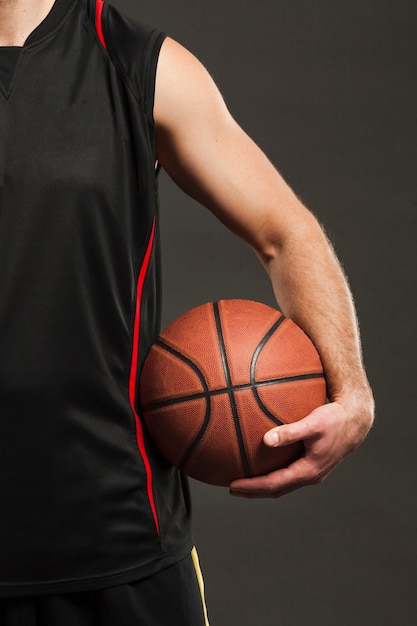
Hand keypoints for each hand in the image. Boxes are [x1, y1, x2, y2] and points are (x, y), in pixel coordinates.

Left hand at [229, 396, 373, 497]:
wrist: (356, 420)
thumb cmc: (334, 419)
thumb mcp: (312, 424)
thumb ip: (290, 432)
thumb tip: (266, 439)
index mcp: (308, 471)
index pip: (274, 484)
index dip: (252, 487)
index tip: (232, 485)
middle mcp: (309, 476)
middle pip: (276, 490)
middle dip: (253, 491)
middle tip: (231, 488)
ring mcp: (311, 472)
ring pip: (282, 484)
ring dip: (262, 485)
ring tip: (243, 480)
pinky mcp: (312, 464)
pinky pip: (288, 473)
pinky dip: (272, 473)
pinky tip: (262, 461)